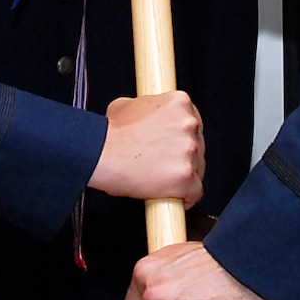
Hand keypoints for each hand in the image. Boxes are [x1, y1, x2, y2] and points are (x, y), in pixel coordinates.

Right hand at [89, 92, 204, 205]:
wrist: (101, 154)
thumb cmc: (111, 134)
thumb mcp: (127, 105)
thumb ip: (146, 107)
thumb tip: (147, 115)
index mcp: (179, 103)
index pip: (193, 123)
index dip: (182, 137)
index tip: (174, 146)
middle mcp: (189, 124)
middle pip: (198, 146)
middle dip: (183, 156)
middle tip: (164, 163)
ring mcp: (189, 150)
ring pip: (198, 169)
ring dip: (184, 175)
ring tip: (162, 179)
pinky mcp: (186, 176)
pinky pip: (196, 191)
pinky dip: (186, 196)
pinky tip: (173, 196)